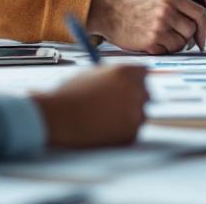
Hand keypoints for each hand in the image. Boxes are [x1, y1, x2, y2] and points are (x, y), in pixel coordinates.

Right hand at [32, 65, 147, 147]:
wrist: (58, 117)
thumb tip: (124, 79)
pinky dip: (121, 132)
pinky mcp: (131, 133)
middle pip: (146, 93)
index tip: (129, 86)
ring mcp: (135, 113)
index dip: (135, 79)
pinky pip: (132, 131)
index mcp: (125, 71)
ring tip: (103, 119)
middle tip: (118, 105)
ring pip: (140, 114)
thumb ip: (112, 75)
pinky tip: (102, 129)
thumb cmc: (69, 94)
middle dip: (134, 98)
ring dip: (128, 116)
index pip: (143, 72)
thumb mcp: (92, 74)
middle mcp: (134, 90)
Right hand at [88, 0, 205, 53]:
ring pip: (181, 43)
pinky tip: (151, 42)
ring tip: (160, 39)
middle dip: (188, 39)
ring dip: (174, 45)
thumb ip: (178, 7)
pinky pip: (168, 50)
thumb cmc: (135, 8)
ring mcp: (160, 23)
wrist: (110, 14)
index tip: (201, 40)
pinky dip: (163, 50)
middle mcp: (167, 8)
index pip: (199, 13)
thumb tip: (197, 29)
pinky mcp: (152, 38)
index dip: (203, 29)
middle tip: (177, 41)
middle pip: (192, 30)